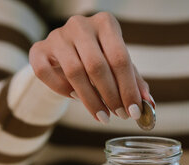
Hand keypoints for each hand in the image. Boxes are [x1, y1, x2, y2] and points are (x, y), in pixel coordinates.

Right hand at [29, 12, 152, 123]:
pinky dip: (62, 90)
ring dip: (91, 100)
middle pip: (97, 66)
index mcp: (105, 23)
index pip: (120, 58)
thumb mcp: (119, 67)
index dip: (128, 88)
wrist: (65, 54)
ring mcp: (57, 35)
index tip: (134, 111)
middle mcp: (80, 25)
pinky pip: (47, 74)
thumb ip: (134, 83)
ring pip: (74, 72)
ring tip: (103, 117)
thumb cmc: (99, 59)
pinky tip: (76, 98)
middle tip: (120, 116)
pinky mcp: (38, 49)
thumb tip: (149, 105)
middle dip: (111, 96)